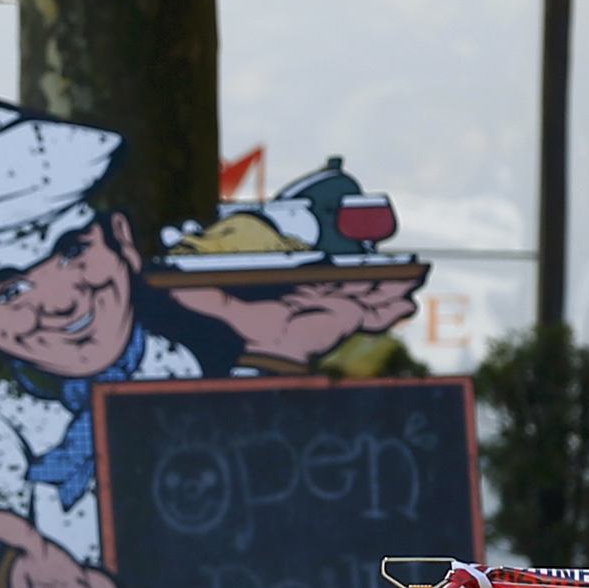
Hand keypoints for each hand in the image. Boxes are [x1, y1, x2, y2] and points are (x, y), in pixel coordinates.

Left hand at [162, 276, 423, 366]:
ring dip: (391, 285)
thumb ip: (203, 293)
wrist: (266, 357)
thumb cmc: (252, 328)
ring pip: (371, 290)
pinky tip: (408, 306)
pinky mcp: (346, 322)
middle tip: (402, 256)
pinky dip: (391, 312)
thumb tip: (173, 281)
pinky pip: (374, 317)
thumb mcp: (229, 306)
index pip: (330, 259)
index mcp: (304, 276)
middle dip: (380, 267)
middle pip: (358, 272)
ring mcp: (339, 304)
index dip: (347, 250)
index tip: (361, 231)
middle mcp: (326, 287)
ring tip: (415, 276)